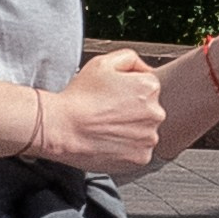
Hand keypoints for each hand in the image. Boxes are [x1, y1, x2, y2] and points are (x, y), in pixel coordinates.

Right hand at [45, 46, 167, 173]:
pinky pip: (138, 152)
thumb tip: (145, 70)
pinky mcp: (141, 158)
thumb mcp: (102, 62)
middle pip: (148, 111)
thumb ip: (130, 59)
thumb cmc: (79, 96)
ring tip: (106, 130)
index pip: (146, 89)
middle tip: (106, 115)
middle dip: (131, 113)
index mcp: (150, 87)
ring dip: (130, 132)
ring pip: (143, 133)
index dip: (126, 93)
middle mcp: (156, 112)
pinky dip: (126, 150)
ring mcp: (149, 137)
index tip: (110, 99)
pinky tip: (108, 142)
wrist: (61, 128)